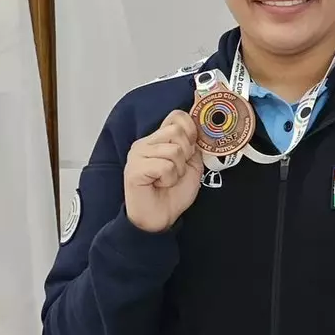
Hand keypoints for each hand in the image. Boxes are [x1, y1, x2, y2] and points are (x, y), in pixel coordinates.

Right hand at [124, 102, 203, 232]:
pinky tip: (160, 184)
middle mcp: (145, 143)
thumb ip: (194, 146)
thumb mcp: (192, 165)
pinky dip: (169, 179)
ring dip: (178, 170)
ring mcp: (137, 155)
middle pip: (177, 132)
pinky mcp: (134, 169)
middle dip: (186, 155)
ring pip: (173, 150)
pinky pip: (165, 166)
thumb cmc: (173, 193)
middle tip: (177, 170)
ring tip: (168, 179)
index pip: (177, 116)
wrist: (160, 218)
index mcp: (158, 139)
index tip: (191, 150)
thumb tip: (201, 129)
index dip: (191, 131)